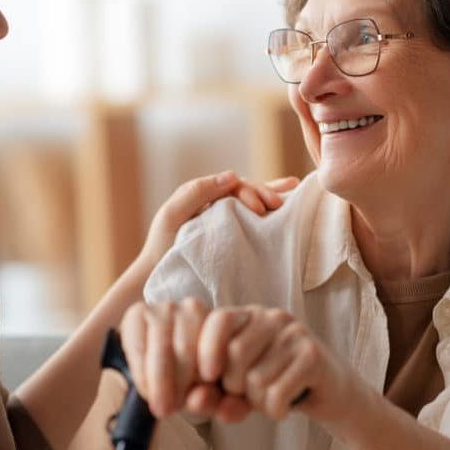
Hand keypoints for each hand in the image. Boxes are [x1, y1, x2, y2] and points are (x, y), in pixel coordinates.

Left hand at [120, 300, 358, 422]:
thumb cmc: (274, 386)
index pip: (219, 320)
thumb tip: (193, 402)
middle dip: (234, 387)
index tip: (208, 378)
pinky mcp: (313, 355)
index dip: (207, 349)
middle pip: (234, 354)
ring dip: (257, 402)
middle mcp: (272, 317)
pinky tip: (283, 407)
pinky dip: (274, 409)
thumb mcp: (238, 388)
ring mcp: (295, 334)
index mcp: (248, 316)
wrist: (329, 394)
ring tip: (270, 398)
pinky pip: (277, 392)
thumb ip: (214, 393)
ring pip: (255, 379)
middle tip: (249, 394)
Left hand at [135, 172, 298, 274]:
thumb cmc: (161, 247)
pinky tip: (286, 202)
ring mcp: (223, 217)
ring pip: (252, 200)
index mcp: (201, 193)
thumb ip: (196, 193)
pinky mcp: (230, 234)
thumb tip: (232, 175)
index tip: (261, 208)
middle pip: (246, 190)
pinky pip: (251, 218)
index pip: (233, 185)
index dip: (249, 192)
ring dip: (271, 195)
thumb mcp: (173, 215)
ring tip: (291, 192)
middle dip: (264, 192)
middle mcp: (214, 201)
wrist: (157, 275)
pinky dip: (268, 210)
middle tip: (278, 204)